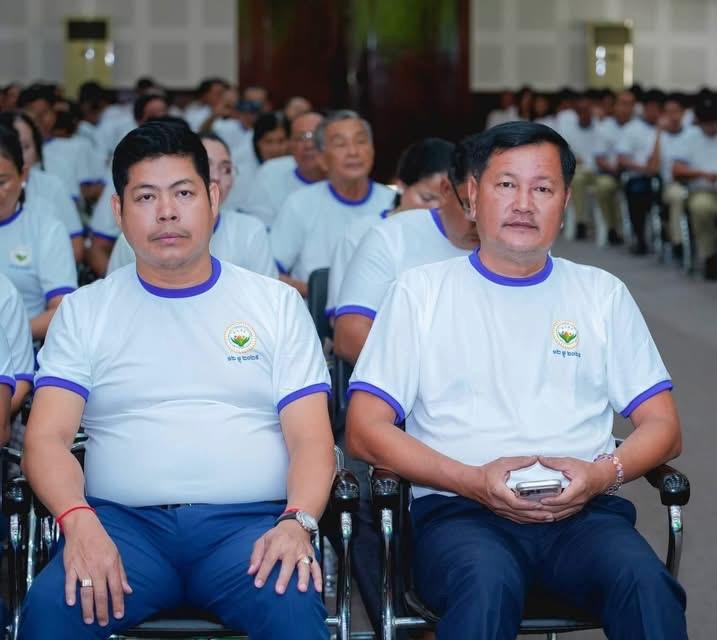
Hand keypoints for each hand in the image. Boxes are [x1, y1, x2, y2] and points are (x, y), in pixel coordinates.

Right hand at [61, 509, 131, 625]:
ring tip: (89, 619)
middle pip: (101, 594)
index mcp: (111, 565)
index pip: (116, 588)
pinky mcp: (71, 567)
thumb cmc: (101, 540)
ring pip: (86, 592)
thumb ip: (121, 573)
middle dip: (103, 610)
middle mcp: (98, 568)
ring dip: (88, 608)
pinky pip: (70, 582)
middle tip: (103, 623)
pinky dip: (70, 593)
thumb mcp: (116, 554)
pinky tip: (72, 603)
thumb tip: (128, 590)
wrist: (84, 527)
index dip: (118, 603)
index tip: (119, 615)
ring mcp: (83, 568)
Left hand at [248, 520, 320, 593]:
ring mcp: (303, 552)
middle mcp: (291, 548)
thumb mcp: (263, 540)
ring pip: (305, 565)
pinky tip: (318, 589)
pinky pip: (316, 567)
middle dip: (284, 577)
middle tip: (279, 591)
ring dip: (304, 578)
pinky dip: (318, 578)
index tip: (258, 584)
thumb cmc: (277, 536)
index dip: (263, 572)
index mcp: (277, 544)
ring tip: (302, 590)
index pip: (269, 559)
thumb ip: (256, 555)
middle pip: (288, 564)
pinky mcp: (311, 555)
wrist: (296, 524)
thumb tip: (251, 572)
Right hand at [468, 456, 553, 523]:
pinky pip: (516, 518)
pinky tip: (535, 519)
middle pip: (520, 514)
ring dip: (534, 519)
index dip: (528, 505)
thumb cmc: (485, 473)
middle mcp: (500, 504)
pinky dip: (527, 520)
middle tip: (551, 515)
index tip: (540, 504)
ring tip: (548, 518)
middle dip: (537, 515)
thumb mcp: (501, 463)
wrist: (471, 483)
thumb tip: (534, 459)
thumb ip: (518, 461)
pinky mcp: (501, 512)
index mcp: (499, 492)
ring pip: (519, 518)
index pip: (515, 502)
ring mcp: (500, 510)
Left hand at [537, 456, 613, 519]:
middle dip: (545, 509)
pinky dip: (553, 516)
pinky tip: (544, 514)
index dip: (552, 501)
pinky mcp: (576, 509)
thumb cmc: (586, 470)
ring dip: (548, 515)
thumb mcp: (570, 462)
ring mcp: (578, 506)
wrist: (601, 477)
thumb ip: (554, 462)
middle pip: (561, 509)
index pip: (565, 499)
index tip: (542, 500)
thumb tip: (540, 459)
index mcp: (579, 488)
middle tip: (532, 507)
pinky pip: (563, 515)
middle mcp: (579, 500)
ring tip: (535, 512)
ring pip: (561, 515)